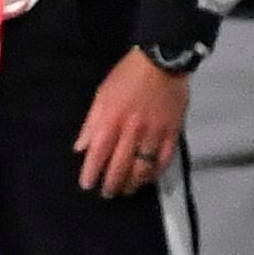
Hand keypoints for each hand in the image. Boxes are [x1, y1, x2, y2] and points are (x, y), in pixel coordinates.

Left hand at [74, 48, 190, 198]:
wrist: (163, 61)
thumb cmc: (127, 76)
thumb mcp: (102, 94)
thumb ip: (91, 123)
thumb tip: (80, 147)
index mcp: (112, 118)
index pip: (99, 152)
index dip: (92, 171)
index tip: (87, 185)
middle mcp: (133, 129)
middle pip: (121, 165)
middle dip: (112, 183)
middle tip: (107, 193)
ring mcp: (155, 132)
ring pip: (143, 167)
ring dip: (133, 183)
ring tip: (126, 190)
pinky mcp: (173, 132)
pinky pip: (165, 159)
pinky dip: (156, 173)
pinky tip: (148, 178)